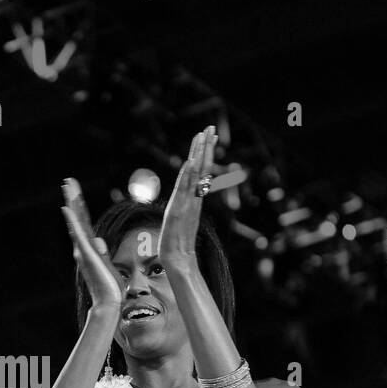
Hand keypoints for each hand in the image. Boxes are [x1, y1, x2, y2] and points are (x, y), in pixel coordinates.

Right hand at [61, 178, 120, 312]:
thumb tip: (100, 242)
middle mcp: (83, 248)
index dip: (79, 207)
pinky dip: (72, 221)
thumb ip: (103, 253)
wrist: (108, 303)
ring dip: (71, 203)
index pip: (83, 223)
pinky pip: (78, 234)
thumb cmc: (111, 289)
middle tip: (67, 181)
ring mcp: (83, 250)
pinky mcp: (86, 254)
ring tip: (67, 187)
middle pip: (77, 218)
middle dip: (73, 199)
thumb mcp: (109, 266)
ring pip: (76, 222)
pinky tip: (66, 209)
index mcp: (90, 248)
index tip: (75, 192)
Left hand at [158, 126, 216, 273]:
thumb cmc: (178, 245)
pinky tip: (191, 162)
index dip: (202, 153)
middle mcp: (191, 198)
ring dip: (198, 154)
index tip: (207, 136)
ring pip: (194, 174)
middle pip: (199, 168)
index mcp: (192, 199)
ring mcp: (186, 203)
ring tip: (202, 135)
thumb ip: (185, 210)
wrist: (177, 259)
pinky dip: (188, 175)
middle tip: (209, 127)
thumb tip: (188, 203)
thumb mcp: (181, 222)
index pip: (198, 171)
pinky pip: (185, 189)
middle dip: (204, 147)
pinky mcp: (179, 211)